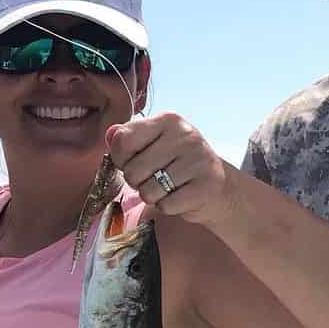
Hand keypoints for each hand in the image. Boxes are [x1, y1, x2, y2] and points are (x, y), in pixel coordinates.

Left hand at [105, 113, 232, 226]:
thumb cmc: (178, 164)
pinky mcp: (205, 186)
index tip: (132, 162)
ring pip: (148, 191)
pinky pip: (166, 205)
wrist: (218, 187)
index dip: (120, 158)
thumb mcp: (155, 143)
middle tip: (153, 178)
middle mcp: (185, 136)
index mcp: (168, 121)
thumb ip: (129, 138)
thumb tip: (110, 134)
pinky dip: (167, 206)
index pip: (123, 139)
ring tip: (167, 188)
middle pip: (132, 170)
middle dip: (136, 182)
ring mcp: (198, 160)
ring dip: (152, 196)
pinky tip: (180, 196)